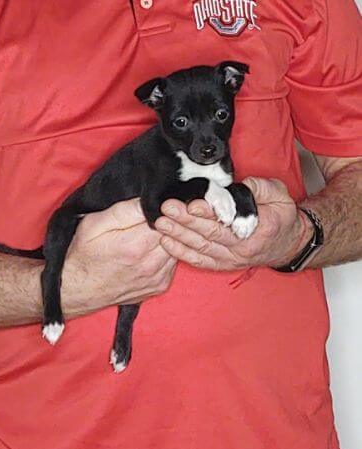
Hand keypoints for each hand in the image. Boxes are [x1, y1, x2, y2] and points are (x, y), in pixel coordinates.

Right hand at [62, 198, 176, 316]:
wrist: (78, 290)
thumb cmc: (83, 255)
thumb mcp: (94, 224)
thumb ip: (125, 210)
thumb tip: (149, 200)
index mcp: (136, 246)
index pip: (168, 219)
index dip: (164, 210)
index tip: (156, 208)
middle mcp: (150, 265)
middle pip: (176, 234)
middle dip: (169, 224)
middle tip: (154, 219)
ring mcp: (157, 278)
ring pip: (178, 248)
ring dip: (168, 239)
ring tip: (147, 236)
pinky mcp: (160, 286)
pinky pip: (173, 263)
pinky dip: (166, 254)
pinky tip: (149, 251)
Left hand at [154, 177, 312, 270]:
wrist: (288, 244)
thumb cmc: (281, 216)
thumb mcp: (279, 195)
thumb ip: (259, 188)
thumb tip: (237, 184)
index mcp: (257, 230)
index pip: (228, 222)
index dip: (208, 214)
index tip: (192, 204)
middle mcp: (242, 248)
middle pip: (209, 235)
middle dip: (185, 221)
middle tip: (167, 208)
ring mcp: (231, 258)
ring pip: (200, 249)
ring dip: (178, 236)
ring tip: (160, 223)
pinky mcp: (223, 264)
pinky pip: (199, 260)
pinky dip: (181, 253)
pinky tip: (166, 242)